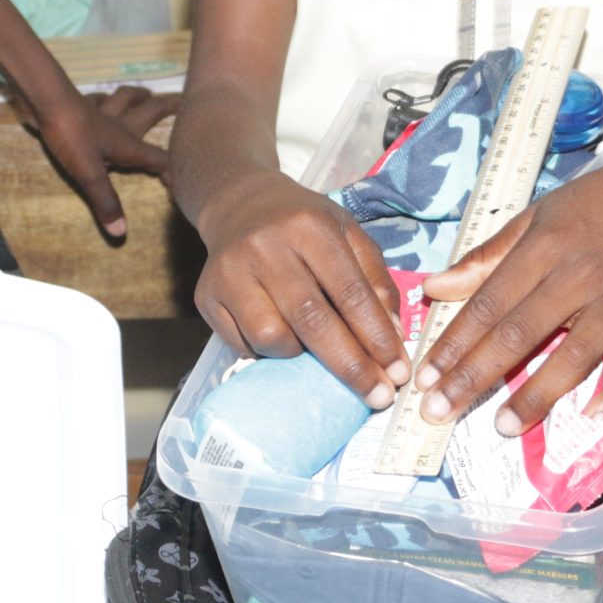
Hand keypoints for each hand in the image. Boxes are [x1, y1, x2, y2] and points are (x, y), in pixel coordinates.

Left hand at [29, 84, 181, 240]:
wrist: (43, 99)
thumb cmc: (70, 136)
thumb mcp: (89, 173)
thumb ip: (106, 201)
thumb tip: (122, 234)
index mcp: (127, 144)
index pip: (160, 159)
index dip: (174, 170)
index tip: (185, 181)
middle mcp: (119, 125)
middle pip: (151, 111)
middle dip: (169, 108)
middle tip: (185, 102)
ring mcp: (100, 112)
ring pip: (125, 100)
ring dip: (137, 96)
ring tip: (146, 94)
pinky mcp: (80, 105)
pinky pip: (97, 99)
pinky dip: (103, 98)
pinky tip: (101, 98)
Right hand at [194, 169, 406, 403]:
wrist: (240, 205)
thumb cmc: (304, 226)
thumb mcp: (348, 236)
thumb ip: (376, 283)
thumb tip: (393, 340)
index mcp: (309, 227)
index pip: (349, 291)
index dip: (376, 337)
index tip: (397, 373)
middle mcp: (265, 247)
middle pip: (312, 320)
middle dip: (350, 365)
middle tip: (377, 397)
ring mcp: (230, 272)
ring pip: (271, 337)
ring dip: (302, 357)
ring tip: (315, 350)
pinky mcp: (206, 296)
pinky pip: (242, 344)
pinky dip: (268, 353)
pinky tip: (283, 340)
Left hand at [414, 149, 602, 431]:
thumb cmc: (595, 204)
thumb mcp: (534, 217)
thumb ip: (485, 258)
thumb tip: (434, 288)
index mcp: (545, 248)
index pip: (490, 303)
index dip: (455, 343)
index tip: (426, 378)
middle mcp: (581, 277)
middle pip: (521, 334)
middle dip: (476, 376)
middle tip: (441, 412)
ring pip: (576, 355)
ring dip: (538, 394)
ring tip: (505, 425)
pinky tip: (593, 420)